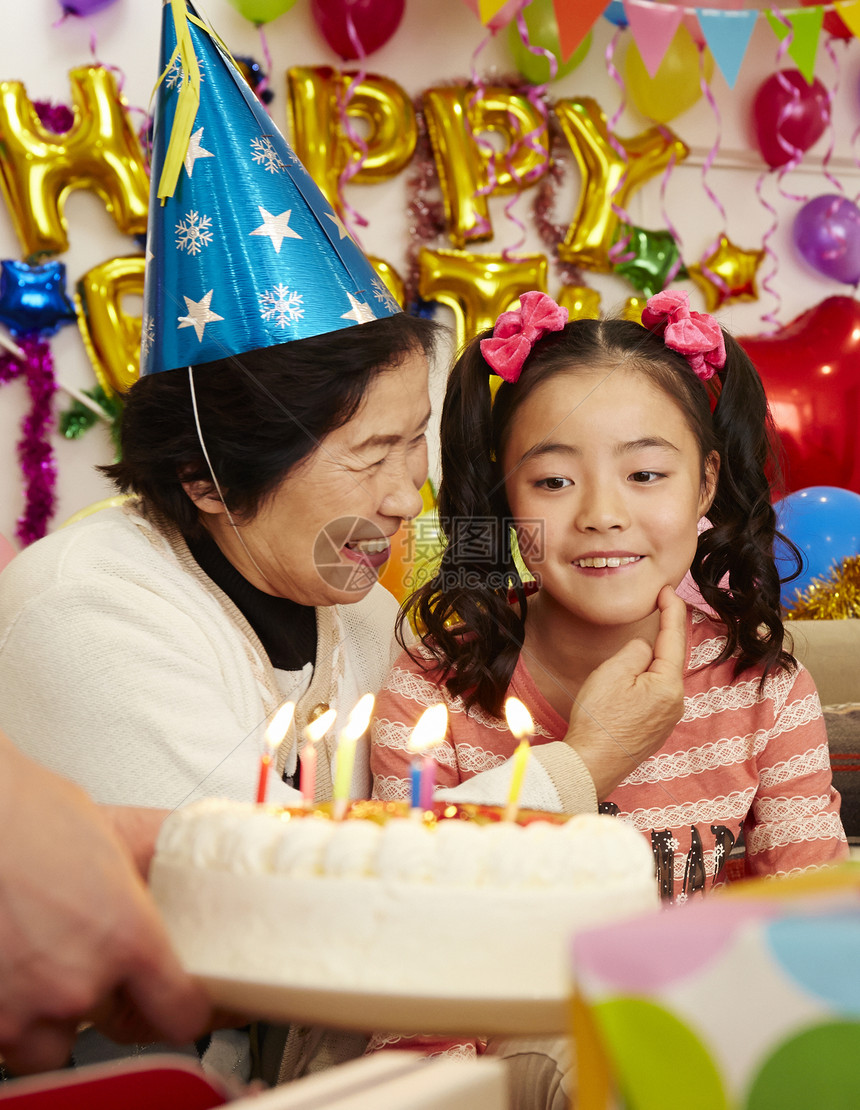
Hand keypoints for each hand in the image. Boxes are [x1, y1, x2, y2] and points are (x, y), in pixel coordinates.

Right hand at [0, 735, 209, 1074]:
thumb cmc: (22, 811)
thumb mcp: (115, 832)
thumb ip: (155, 866)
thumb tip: (196, 859)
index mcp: (126, 936)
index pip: (181, 1015)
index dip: (186, 1009)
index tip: (186, 1003)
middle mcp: (76, 983)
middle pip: (117, 1026)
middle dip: (114, 999)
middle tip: (100, 961)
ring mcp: (18, 1009)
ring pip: (50, 1044)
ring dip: (52, 1015)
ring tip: (44, 963)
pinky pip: (3, 1038)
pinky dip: (7, 1010)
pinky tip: (10, 966)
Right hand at [564, 586, 685, 799]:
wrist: (590, 765)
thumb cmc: (598, 721)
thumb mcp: (613, 672)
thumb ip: (636, 651)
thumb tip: (646, 648)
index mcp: (668, 685)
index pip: (674, 637)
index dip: (671, 610)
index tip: (666, 590)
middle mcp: (675, 703)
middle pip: (668, 659)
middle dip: (659, 636)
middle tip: (653, 609)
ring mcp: (666, 719)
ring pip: (659, 678)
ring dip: (646, 663)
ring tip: (627, 656)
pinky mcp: (655, 730)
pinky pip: (653, 696)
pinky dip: (642, 682)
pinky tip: (625, 685)